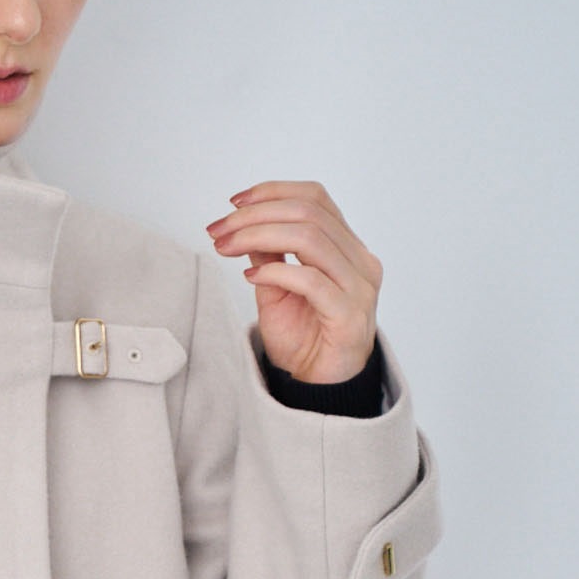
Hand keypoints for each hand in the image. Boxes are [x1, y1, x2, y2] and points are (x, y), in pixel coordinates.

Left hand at [204, 180, 381, 383]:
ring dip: (258, 236)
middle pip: (308, 212)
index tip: (234, 203)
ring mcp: (359, 287)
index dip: (272, 192)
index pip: (315, 198)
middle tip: (218, 229)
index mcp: (347, 247)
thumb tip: (241, 223)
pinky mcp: (350, 314)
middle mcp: (360, 261)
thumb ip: (268, 254)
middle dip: (255, 216)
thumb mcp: (276, 288)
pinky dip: (275, 272)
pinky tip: (250, 278)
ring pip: (310, 238)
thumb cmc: (303, 337)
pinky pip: (311, 280)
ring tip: (226, 248)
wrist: (319, 386)